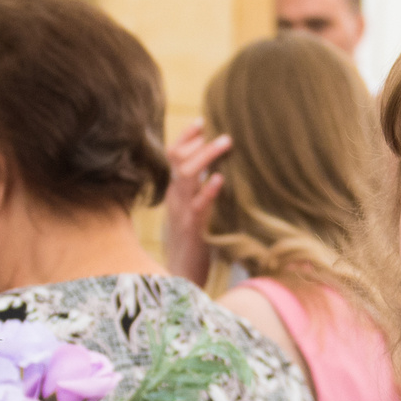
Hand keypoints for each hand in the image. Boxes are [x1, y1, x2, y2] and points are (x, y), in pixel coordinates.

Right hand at [163, 121, 229, 286]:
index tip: (202, 120)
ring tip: (226, 142)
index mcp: (175, 194)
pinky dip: (209, 191)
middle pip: (178, 161)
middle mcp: (175, 199)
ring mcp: (181, 213)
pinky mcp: (192, 230)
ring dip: (206, 157)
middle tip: (216, 125)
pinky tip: (220, 179)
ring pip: (187, 177)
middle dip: (196, 141)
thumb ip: (201, 194)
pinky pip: (198, 206)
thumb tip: (220, 173)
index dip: (186, 138)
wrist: (181, 280)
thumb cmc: (193, 247)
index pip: (174, 158)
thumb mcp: (195, 214)